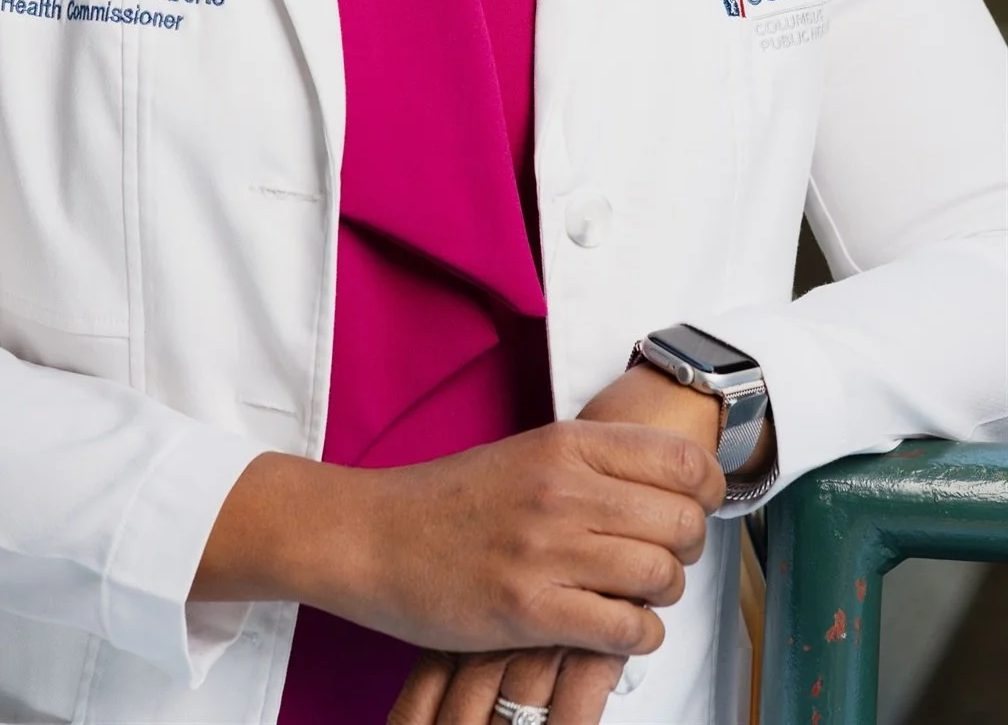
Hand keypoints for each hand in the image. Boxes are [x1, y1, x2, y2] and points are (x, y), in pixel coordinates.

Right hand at [384, 369, 729, 723]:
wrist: (374, 535)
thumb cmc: (452, 499)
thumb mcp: (529, 453)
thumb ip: (595, 465)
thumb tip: (671, 489)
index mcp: (565, 444)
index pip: (681, 461)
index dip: (705, 490)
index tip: (694, 507)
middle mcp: (562, 490)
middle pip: (681, 522)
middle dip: (685, 550)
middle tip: (660, 558)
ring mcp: (546, 550)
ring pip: (661, 577)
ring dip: (660, 595)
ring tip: (633, 594)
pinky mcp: (529, 609)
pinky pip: (626, 629)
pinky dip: (637, 635)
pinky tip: (615, 626)